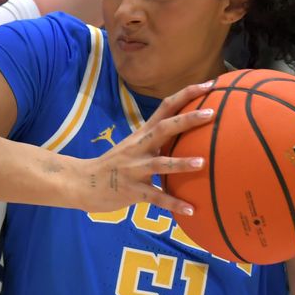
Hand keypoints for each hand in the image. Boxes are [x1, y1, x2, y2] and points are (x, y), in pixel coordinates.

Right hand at [72, 81, 211, 214]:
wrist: (83, 182)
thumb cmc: (115, 164)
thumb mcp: (134, 145)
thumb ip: (157, 139)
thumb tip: (186, 132)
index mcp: (142, 134)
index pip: (166, 107)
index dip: (187, 95)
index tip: (209, 84)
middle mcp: (139, 147)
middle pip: (164, 128)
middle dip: (187, 120)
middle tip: (211, 113)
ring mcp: (135, 169)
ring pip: (161, 164)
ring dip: (182, 163)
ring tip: (203, 163)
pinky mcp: (133, 191)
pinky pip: (156, 198)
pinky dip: (174, 204)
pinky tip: (191, 210)